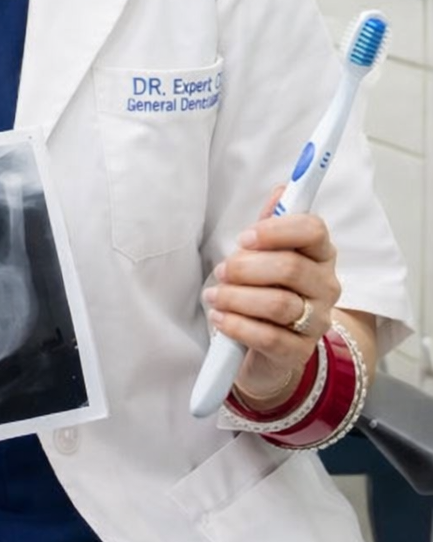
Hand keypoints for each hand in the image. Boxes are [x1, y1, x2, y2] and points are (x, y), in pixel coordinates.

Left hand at [202, 193, 340, 407]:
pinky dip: (238, 325)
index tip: (244, 237)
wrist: (269, 348)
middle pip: (291, 268)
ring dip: (237, 297)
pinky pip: (269, 337)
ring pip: (279, 304)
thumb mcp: (265, 253)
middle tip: (221, 271)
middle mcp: (326, 286)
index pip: (313, 230)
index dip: (276, 230)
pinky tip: (220, 318)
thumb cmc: (266, 289)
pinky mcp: (300, 352)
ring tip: (214, 296)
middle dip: (247, 267)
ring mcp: (317, 321)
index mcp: (321, 254)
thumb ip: (271, 223)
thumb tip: (281, 189)